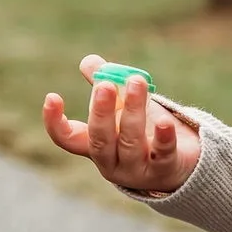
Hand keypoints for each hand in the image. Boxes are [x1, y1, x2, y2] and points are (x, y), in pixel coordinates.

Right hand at [41, 59, 201, 193]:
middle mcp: (111, 162)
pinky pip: (162, 154)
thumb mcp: (122, 108)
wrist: (179, 164)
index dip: (55, 121)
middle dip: (101, 112)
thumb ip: (105, 85)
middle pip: (100, 139)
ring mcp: (136, 170)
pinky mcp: (164, 170)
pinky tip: (164, 121)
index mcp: (94, 145)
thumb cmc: (143, 132)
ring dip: (133, 110)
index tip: (52, 97)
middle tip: (104, 84)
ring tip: (137, 81)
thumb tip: (89, 61)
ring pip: (131, 142)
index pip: (67, 138)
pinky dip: (163, 137)